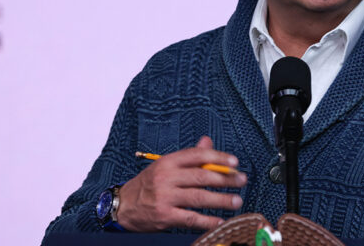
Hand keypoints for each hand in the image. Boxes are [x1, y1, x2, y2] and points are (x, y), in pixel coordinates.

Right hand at [116, 136, 246, 231]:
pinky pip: (191, 218)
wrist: (122, 206)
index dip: (218, 157)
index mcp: (168, 162)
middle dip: (226, 179)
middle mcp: (166, 178)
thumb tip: (208, 141)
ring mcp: (165, 197)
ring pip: (200, 198)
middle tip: (242, 181)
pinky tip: (220, 221)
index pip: (197, 155)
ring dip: (221, 200)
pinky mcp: (165, 216)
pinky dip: (208, 221)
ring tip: (236, 201)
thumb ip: (189, 156)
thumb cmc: (148, 185)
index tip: (235, 162)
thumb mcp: (165, 166)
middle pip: (202, 176)